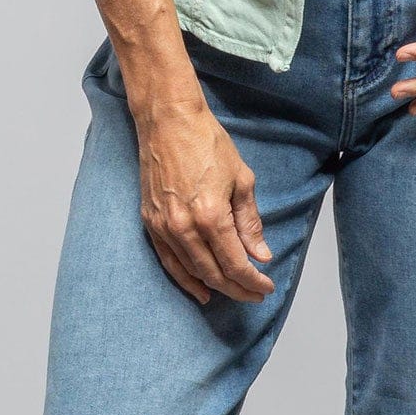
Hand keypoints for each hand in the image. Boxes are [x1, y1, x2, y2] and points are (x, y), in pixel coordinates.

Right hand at [132, 98, 275, 305]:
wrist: (169, 120)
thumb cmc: (207, 142)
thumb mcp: (241, 179)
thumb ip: (250, 222)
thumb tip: (260, 255)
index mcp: (211, 216)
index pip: (235, 263)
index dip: (252, 281)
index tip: (266, 286)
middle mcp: (184, 227)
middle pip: (213, 273)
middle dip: (237, 288)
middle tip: (254, 294)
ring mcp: (163, 227)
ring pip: (190, 272)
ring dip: (213, 287)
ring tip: (233, 294)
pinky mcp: (149, 222)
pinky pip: (168, 261)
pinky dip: (184, 278)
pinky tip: (198, 288)